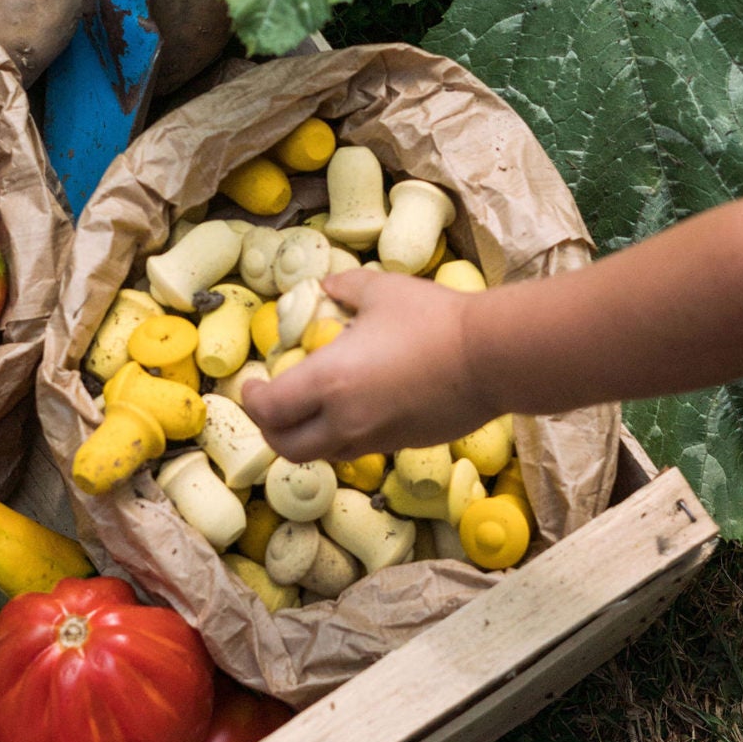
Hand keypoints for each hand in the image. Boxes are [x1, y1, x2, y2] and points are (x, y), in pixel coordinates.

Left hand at [240, 268, 490, 461]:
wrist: (491, 357)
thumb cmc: (433, 320)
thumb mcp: (381, 290)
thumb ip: (345, 288)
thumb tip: (327, 288)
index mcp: (329, 383)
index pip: (269, 409)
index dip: (251, 399)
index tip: (251, 383)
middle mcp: (346, 421)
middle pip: (288, 445)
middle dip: (270, 428)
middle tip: (270, 404)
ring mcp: (376, 439)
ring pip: (323, 453)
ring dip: (306, 436)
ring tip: (309, 409)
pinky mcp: (403, 445)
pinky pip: (359, 448)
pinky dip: (342, 436)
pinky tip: (356, 408)